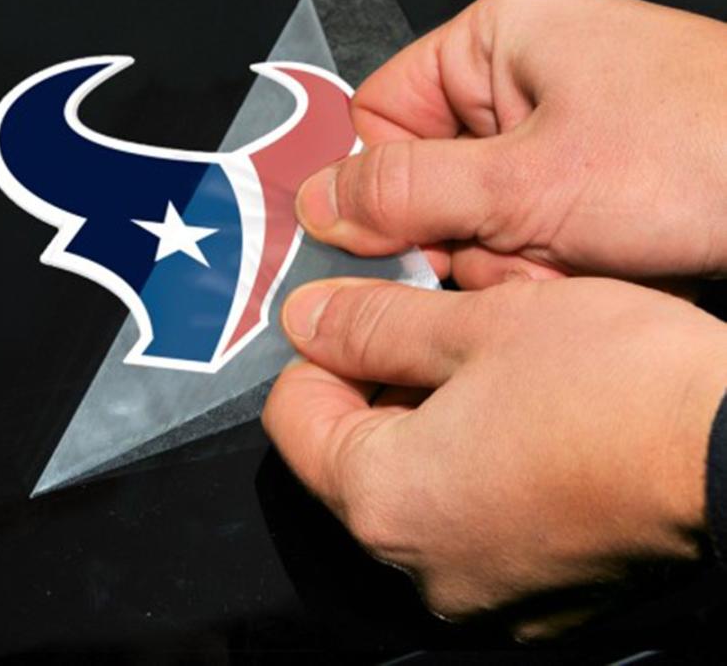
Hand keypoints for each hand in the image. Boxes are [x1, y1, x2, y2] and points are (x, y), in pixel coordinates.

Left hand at [262, 276, 726, 637]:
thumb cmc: (616, 385)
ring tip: (493, 368)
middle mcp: (425, 565)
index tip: (364, 317)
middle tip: (435, 328)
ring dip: (433, 420)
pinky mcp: (541, 593)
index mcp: (387, 502)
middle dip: (380, 384)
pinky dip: (479, 465)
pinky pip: (472, 517)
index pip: (294, 417)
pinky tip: (530, 419)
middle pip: (352, 454)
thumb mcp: (474, 324)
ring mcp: (486, 588)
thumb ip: (371, 325)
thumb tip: (308, 319)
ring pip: (416, 484)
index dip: (323, 354)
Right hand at [296, 0, 726, 286]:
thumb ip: (407, 192)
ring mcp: (559, 129)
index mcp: (497, 38)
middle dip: (463, 231)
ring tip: (567, 255)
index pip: (381, 113)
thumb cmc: (704, 151)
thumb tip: (321, 201)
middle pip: (429, 173)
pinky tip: (590, 262)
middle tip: (506, 250)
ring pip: (476, 214)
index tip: (398, 239)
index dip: (383, 183)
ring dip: (509, 255)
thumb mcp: (526, 181)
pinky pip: (525, 228)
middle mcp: (523, 77)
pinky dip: (546, 261)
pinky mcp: (588, 174)